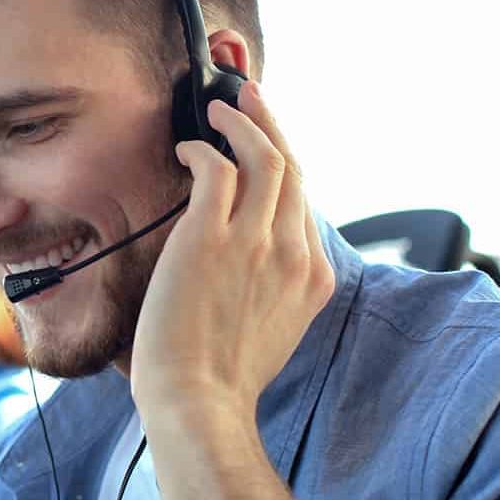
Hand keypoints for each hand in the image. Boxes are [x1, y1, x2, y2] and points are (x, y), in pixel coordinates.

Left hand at [130, 81, 334, 427]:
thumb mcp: (271, 333)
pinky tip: (187, 147)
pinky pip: (217, 168)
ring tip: (219, 105)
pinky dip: (204, 147)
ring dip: (241, 120)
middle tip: (249, 95)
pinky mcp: (210, 236)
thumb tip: (248, 265)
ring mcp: (254, 241)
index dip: (284, 169)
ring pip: (263, 156)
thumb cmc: (218, 380)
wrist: (199, 404)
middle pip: (293, 168)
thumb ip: (272, 290)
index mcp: (312, 278)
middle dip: (272, 124)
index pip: (305, 205)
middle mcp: (292, 252)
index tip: (264, 149)